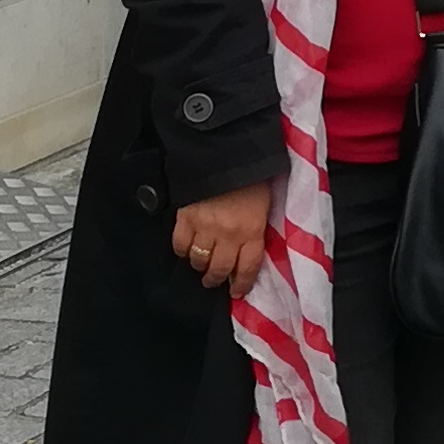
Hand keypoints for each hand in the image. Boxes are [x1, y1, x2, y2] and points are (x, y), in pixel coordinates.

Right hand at [170, 180, 272, 298]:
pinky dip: (182, 250)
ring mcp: (204, 228)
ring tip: (201, 265)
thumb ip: (256, 228)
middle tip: (214, 281)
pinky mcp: (184, 218)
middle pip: (219, 269)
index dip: (242, 284)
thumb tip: (249, 248)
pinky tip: (186, 248)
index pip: (248, 268)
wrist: (224, 151)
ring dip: (200, 266)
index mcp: (252, 230)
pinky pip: (179, 245)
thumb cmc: (251, 175)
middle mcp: (228, 235)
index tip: (237, 292)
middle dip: (216, 279)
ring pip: (198, 260)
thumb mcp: (264, 203)